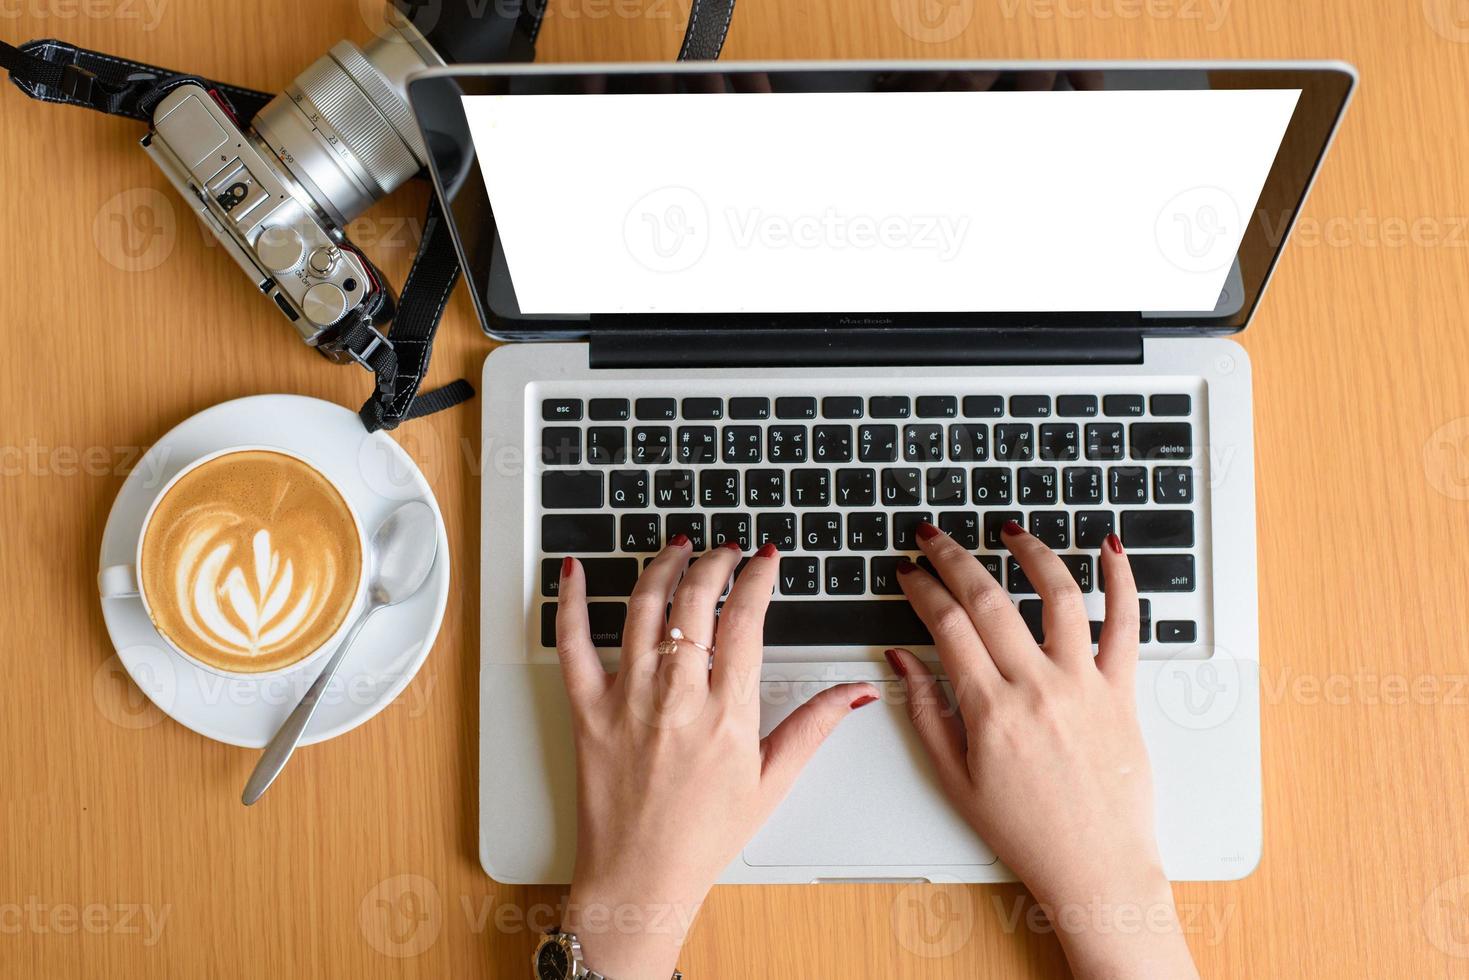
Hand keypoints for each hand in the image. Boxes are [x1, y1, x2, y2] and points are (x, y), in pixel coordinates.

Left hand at [555, 539, 877, 979]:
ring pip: (642, 609)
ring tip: (677, 548)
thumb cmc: (703, 837)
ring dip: (662, 568)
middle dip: (714, 562)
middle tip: (724, 550)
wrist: (641, 880)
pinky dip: (571, 604)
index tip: (764, 559)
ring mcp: (628, 700)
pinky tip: (574, 573)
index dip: (757, 578)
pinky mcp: (587, 710)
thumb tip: (855, 692)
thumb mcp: (772, 781)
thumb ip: (814, 726)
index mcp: (728, 713)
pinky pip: (573, 645)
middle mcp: (678, 697)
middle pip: (695, 603)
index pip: (745, 620)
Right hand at [887, 521, 1198, 979]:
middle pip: (990, 599)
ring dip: (1031, 553)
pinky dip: (1123, 581)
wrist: (1096, 868)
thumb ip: (926, 713)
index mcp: (991, 711)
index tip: (908, 572)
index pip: (947, 625)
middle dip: (954, 558)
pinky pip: (1126, 626)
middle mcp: (1037, 688)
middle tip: (933, 537)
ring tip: (1009, 531)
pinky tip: (1111, 548)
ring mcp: (1084, 685)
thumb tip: (899, 661)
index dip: (922, 589)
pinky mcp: (1122, 691)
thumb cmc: (1026, 832)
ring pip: (1059, 596)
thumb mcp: (955, 780)